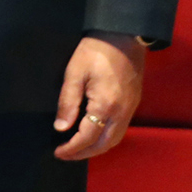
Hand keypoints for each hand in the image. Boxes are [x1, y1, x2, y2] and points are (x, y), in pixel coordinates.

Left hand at [54, 33, 143, 160]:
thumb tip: (61, 128)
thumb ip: (68, 102)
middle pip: (104, 144)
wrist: (124, 36)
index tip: (58, 152)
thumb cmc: (95, 51)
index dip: (72, 148)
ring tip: (78, 148)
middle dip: (85, 153)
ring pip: (115, 139)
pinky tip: (94, 134)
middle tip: (66, 155)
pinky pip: (120, 129)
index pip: (87, 138)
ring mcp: (131, 109)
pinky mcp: (133, 103)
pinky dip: (106, 138)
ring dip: (97, 147)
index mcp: (106, 106)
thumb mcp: (74, 73)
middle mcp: (122, 113)